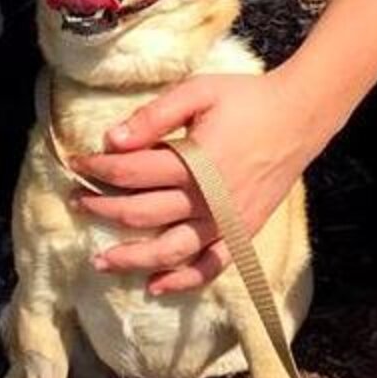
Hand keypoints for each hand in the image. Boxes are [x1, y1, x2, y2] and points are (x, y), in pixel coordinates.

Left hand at [70, 69, 341, 293]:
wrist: (300, 117)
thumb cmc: (247, 99)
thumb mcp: (199, 92)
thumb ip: (155, 115)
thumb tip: (111, 139)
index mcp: (195, 161)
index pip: (130, 171)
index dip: (97, 168)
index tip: (76, 163)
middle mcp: (208, 199)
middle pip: (141, 213)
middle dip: (102, 208)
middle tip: (77, 202)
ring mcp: (226, 221)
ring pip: (170, 250)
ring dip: (131, 258)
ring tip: (100, 260)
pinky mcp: (242, 233)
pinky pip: (210, 267)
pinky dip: (182, 281)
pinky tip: (154, 286)